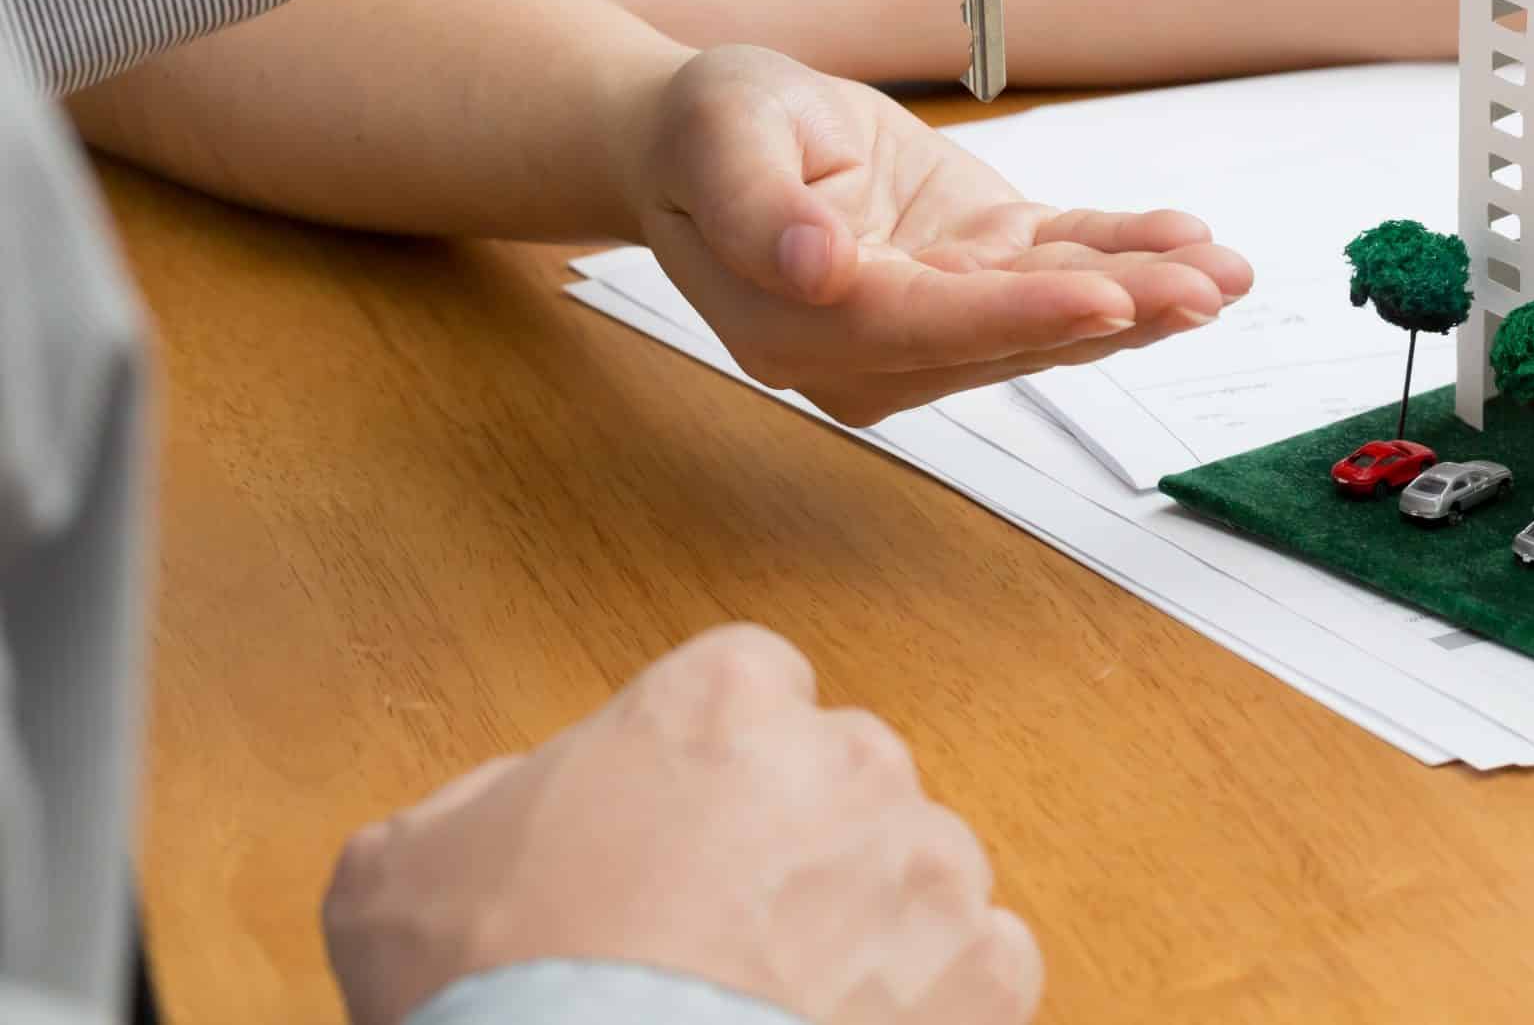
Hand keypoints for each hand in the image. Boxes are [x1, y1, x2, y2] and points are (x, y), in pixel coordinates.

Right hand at [323, 625, 1040, 1024]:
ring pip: (913, 869)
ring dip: (865, 919)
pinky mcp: (985, 974)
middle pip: (838, 772)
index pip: (749, 682)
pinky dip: (932, 1001)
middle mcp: (846, 760)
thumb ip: (491, 797)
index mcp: (723, 700)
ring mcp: (928, 868)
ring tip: (780, 995)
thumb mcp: (407, 863)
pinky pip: (978, 967)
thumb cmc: (500, 998)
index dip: (711, 758)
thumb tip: (515, 809)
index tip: (684, 819)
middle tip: (716, 926)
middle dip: (793, 836)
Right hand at [617, 45, 1251, 422]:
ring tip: (1229, 272)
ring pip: (1050, 307)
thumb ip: (758, 208)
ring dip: (1145, 292)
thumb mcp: (715, 137)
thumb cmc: (704, 130)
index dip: (1018, 318)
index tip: (1105, 301)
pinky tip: (1192, 242)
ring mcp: (934, 310)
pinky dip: (1125, 250)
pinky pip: (1059, 263)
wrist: (714, 132)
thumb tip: (817, 270)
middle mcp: (878, 343)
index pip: (926, 328)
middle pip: (1009, 330)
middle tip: (1208, 287)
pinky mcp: (973, 267)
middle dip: (1117, 311)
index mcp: (802, 327)